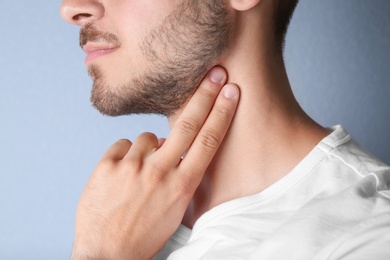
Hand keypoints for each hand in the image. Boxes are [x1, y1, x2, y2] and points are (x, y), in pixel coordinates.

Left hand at [71, 67, 239, 259]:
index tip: (231, 92)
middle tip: (215, 74)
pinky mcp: (107, 166)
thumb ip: (178, 176)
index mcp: (182, 185)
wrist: (107, 254)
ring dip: (147, 149)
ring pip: (147, 137)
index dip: (221, 113)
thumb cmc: (144, 234)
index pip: (208, 141)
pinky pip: (122, 145)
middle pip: (187, 124)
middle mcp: (160, 172)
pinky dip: (124, 156)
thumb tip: (171, 146)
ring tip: (139, 173)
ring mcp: (132, 167)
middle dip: (204, 96)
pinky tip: (122, 175)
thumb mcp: (174, 209)